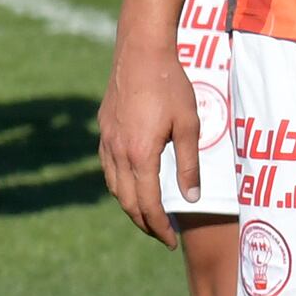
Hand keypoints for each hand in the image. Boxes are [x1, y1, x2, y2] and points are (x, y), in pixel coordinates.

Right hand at [97, 47, 200, 247]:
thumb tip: (191, 199)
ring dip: (130, 206)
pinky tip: (132, 185)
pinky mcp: (104, 131)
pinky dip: (120, 186)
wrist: (141, 53)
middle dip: (144, 223)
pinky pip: (108, 169)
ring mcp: (107, 142)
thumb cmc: (171, 87)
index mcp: (140, 155)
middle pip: (127, 201)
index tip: (171, 241)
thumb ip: (189, 165)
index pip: (147, 204)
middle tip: (163, 236)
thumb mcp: (189, 127)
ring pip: (114, 187)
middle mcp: (118, 153)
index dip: (159, 227)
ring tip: (148, 215)